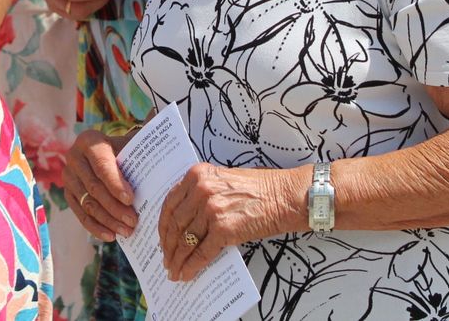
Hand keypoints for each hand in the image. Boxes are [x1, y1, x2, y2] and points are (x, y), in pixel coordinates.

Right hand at [63, 129, 137, 240]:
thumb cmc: (126, 151)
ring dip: (108, 220)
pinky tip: (110, 236)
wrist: (109, 153)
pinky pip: (80, 214)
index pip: (102, 166)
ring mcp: (68, 176)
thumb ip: (141, 157)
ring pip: (87, 203)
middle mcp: (73, 157)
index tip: (131, 200)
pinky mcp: (68, 193)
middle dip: (114, 207)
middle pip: (94, 187)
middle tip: (133, 221)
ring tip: (127, 232)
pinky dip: (95, 227)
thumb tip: (165, 173)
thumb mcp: (132, 147)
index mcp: (89, 141)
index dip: (115, 184)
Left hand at [158, 163, 293, 280]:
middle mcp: (200, 190)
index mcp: (197, 174)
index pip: (170, 203)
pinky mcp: (224, 229)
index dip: (163, 225)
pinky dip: (192, 266)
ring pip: (186, 240)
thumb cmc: (261, 189)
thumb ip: (201, 193)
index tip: (161, 238)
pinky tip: (187, 274)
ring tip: (174, 270)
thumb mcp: (222, 180)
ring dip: (177, 259)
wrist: (287, 196)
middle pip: (174, 223)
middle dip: (167, 245)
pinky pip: (202, 252)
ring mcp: (211, 209)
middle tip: (166, 259)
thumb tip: (187, 219)